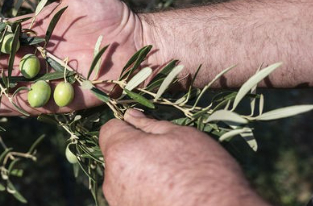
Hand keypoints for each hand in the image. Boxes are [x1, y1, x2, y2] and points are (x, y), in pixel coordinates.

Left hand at [99, 109, 269, 205]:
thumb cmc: (203, 172)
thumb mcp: (181, 136)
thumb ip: (149, 124)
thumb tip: (130, 115)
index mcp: (120, 152)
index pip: (109, 128)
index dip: (128, 126)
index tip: (148, 132)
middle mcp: (111, 180)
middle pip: (115, 154)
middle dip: (134, 150)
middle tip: (165, 155)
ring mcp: (118, 202)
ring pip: (122, 176)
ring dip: (139, 172)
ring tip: (170, 177)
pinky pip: (130, 195)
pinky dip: (144, 191)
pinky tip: (168, 193)